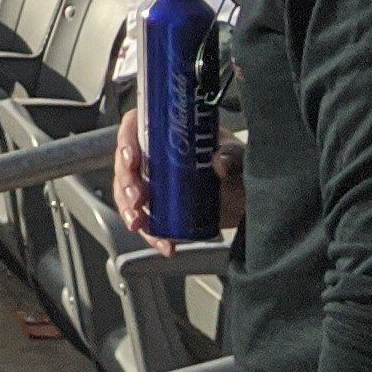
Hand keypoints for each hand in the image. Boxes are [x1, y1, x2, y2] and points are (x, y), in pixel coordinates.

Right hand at [114, 104, 248, 243]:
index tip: (131, 158)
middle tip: (137, 198)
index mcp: (165, 132)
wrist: (246, 197)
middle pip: (125, 164)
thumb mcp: (236, 156)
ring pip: (126, 193)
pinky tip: (163, 244)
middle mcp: (153, 155)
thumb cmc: (237, 165)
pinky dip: (150, 234)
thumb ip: (230, 156)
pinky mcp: (158, 207)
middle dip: (125, 183)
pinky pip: (144, 219)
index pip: (135, 127)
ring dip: (128, 210)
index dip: (125, 141)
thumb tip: (219, 163)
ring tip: (138, 223)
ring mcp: (153, 182)